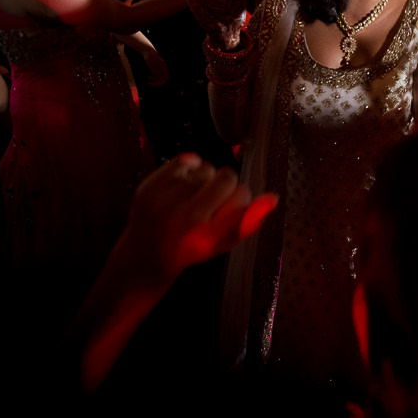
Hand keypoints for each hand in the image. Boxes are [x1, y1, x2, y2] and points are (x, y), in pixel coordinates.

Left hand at [120, 153, 278, 283]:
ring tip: (195, 197)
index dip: (238, 200)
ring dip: (205, 178)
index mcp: (205, 229)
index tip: (227, 211)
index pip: (241, 193)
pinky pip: (183, 160)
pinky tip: (184, 185)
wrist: (144, 256)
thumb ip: (249, 222)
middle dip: (224, 186)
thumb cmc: (191, 249)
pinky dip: (188, 169)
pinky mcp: (149, 186)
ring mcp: (163, 197)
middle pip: (226, 175)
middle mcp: (183, 212)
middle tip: (211, 202)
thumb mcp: (223, 243)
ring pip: (205, 166)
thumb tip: (273, 197)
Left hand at [141, 48, 169, 86]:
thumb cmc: (149, 56)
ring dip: (154, 81)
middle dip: (157, 83)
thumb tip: (157, 78)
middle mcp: (162, 69)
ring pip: (158, 78)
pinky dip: (152, 78)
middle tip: (150, 85)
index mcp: (163, 67)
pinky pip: (155, 76)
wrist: (147, 50)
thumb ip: (154, 71)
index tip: (155, 84)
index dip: (161, 82)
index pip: (166, 78)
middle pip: (162, 79)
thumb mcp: (151, 64)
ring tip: (148, 82)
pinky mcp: (155, 68)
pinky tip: (148, 77)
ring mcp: (159, 69)